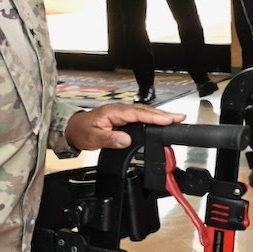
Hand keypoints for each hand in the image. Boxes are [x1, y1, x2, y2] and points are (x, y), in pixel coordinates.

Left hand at [66, 101, 183, 150]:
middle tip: (180, 117)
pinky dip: (152, 117)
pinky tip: (160, 121)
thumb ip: (110, 139)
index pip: (137, 113)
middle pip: (145, 110)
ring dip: (160, 115)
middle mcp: (120, 110)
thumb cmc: (81, 131)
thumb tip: (127, 140)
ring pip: (144, 112)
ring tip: (176, 118)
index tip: (167, 119)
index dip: (153, 117)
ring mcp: (122, 113)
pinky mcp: (123, 118)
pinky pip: (140, 116)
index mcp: (114, 112)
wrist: (72, 129)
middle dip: (163, 113)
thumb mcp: (93, 138)